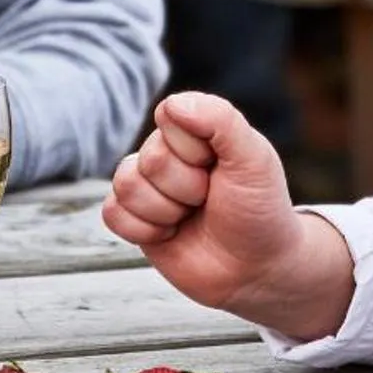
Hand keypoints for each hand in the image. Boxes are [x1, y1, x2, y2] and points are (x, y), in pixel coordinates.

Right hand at [103, 92, 354, 341]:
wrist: (255, 269)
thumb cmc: (260, 210)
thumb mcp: (254, 158)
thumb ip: (220, 120)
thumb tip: (171, 104)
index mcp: (196, 129)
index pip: (170, 118)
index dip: (196, 150)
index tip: (223, 167)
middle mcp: (168, 154)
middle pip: (150, 159)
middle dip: (186, 188)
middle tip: (210, 199)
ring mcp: (149, 187)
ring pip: (126, 185)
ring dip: (165, 211)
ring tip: (192, 217)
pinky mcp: (134, 219)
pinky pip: (112, 213)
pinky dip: (144, 230)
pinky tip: (170, 234)